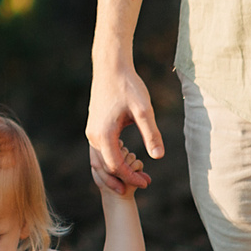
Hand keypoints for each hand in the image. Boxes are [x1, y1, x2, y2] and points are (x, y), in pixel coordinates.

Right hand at [85, 57, 162, 191]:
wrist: (110, 66)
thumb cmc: (128, 86)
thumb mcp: (144, 110)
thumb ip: (151, 134)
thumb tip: (158, 157)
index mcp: (104, 134)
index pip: (115, 166)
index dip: (130, 177)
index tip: (147, 182)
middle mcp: (93, 135)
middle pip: (103, 168)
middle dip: (122, 179)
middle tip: (144, 184)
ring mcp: (91, 131)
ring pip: (98, 161)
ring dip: (115, 172)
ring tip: (134, 177)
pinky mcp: (94, 126)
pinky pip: (99, 151)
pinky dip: (111, 161)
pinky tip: (127, 159)